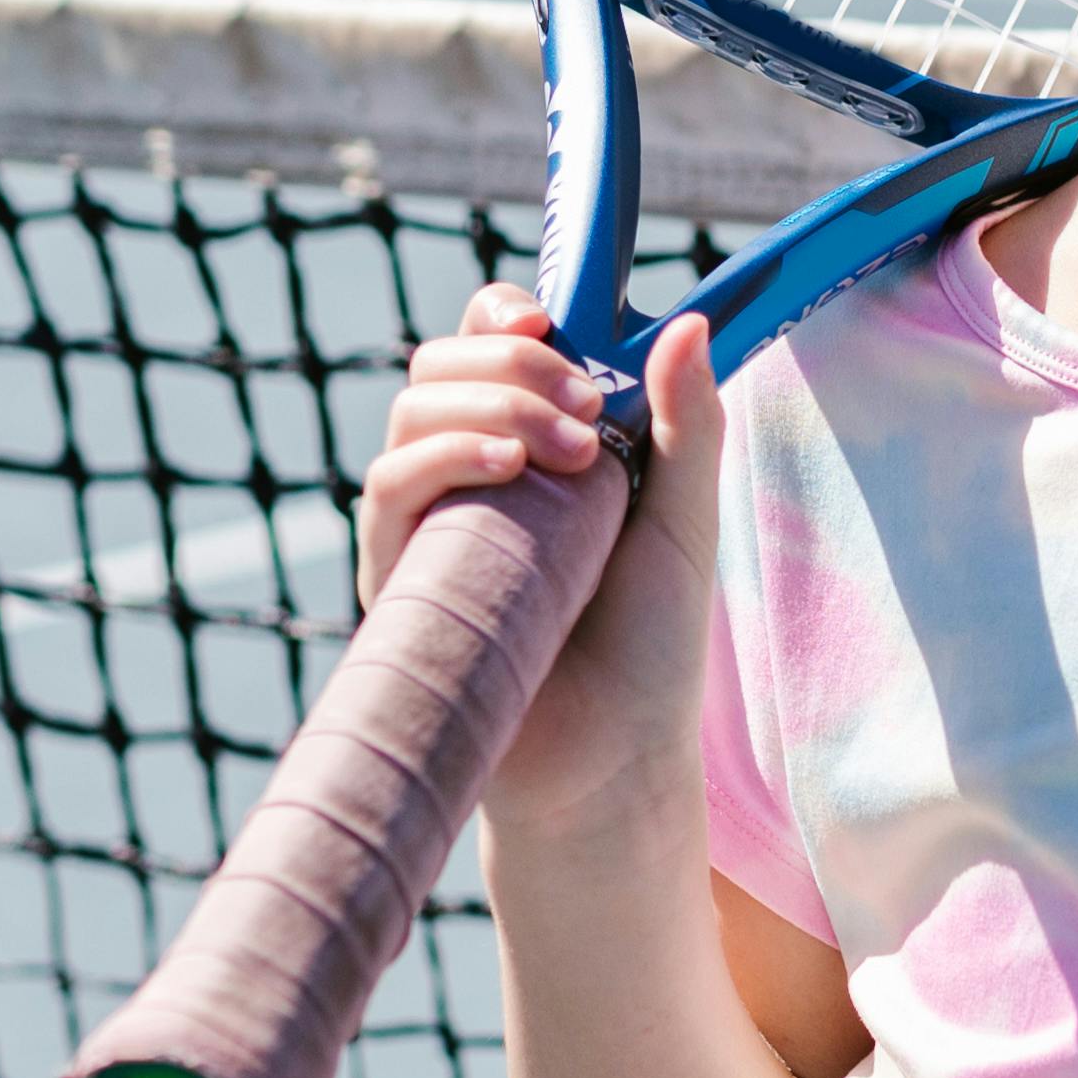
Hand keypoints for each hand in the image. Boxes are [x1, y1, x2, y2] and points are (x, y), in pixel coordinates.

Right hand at [361, 285, 724, 835]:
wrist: (613, 760)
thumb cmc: (650, 650)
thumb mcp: (683, 523)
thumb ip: (688, 426)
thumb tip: (689, 323)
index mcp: (537, 445)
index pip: (493, 344)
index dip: (507, 317)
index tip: (551, 322)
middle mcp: (473, 474)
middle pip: (445, 363)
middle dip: (513, 360)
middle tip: (587, 410)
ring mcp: (431, 521)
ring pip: (412, 410)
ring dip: (488, 401)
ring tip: (563, 452)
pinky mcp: (398, 574)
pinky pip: (388, 486)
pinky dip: (442, 455)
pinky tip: (503, 464)